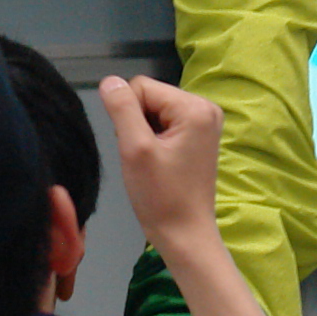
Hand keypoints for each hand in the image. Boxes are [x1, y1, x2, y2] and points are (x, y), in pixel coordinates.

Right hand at [98, 74, 224, 245]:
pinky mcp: (200, 137)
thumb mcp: (135, 149)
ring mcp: (206, 122)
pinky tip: (158, 163)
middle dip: (137, 123)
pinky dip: (155, 140)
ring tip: (151, 162)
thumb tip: (110, 80)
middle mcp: (206, 108)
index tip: (136, 146)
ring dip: (144, 133)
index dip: (127, 114)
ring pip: (155, 110)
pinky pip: (165, 124)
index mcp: (195, 107)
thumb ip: (122, 109)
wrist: (185, 234)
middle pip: (150, 96)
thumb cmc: (160, 197)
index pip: (141, 86)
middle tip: (143, 157)